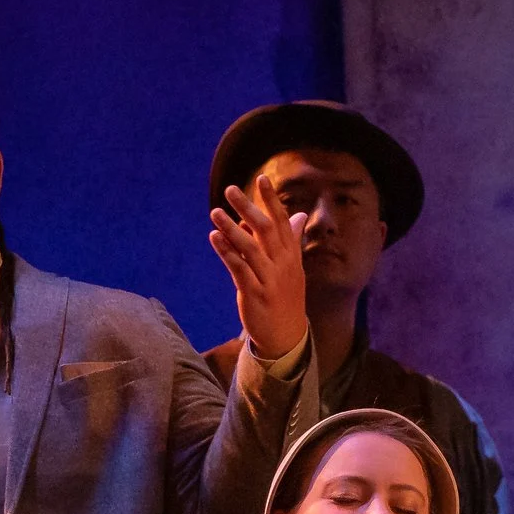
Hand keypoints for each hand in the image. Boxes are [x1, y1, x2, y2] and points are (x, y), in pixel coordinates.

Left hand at [210, 174, 310, 363]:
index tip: (262, 178)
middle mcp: (283, 264)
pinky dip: (227, 252)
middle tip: (230, 189)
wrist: (286, 335)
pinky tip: (214, 237)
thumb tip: (298, 214)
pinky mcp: (254, 294)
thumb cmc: (286, 296)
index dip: (272, 200)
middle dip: (249, 207)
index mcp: (291, 255)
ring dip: (231, 228)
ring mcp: (269, 279)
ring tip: (215, 211)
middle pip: (266, 230)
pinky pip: (239, 269)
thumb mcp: (292, 266)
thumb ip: (291, 239)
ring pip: (250, 248)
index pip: (282, 221)